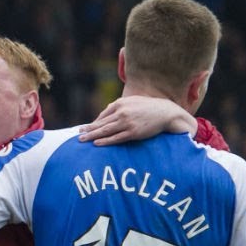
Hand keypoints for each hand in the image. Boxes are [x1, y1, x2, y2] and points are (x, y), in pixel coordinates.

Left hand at [79, 96, 195, 145]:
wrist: (166, 113)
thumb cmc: (149, 107)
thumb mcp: (132, 101)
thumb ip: (119, 105)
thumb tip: (105, 111)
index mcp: (120, 103)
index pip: (103, 115)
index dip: (93, 123)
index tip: (84, 128)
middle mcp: (122, 112)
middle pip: (101, 123)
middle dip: (88, 130)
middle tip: (78, 134)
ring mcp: (127, 123)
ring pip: (105, 131)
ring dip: (92, 136)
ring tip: (82, 140)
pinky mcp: (133, 133)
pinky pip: (116, 138)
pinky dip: (105, 141)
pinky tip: (96, 143)